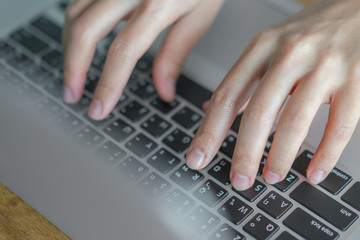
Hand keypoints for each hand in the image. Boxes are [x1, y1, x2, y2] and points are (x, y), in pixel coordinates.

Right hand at [62, 0, 222, 119]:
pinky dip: (74, 27)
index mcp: (159, 1)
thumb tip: (164, 91)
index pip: (123, 52)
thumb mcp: (200, 16)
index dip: (107, 85)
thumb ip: (176, 54)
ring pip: (75, 14)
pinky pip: (79, 1)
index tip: (99, 109)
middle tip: (73, 95)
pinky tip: (79, 44)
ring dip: (69, 49)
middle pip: (86, 31)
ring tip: (73, 74)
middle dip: (73, 69)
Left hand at [186, 0, 359, 189]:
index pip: (227, 95)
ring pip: (294, 121)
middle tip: (239, 180)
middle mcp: (290, 54)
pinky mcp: (357, 79)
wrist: (359, 7)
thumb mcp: (269, 46)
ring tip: (271, 177)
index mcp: (262, 47)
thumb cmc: (311, 31)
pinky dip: (325, 155)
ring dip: (280, 158)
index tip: (197, 158)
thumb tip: (211, 109)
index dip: (208, 131)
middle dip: (244, 154)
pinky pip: (340, 124)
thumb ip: (243, 80)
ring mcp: (325, 65)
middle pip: (258, 113)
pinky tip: (314, 172)